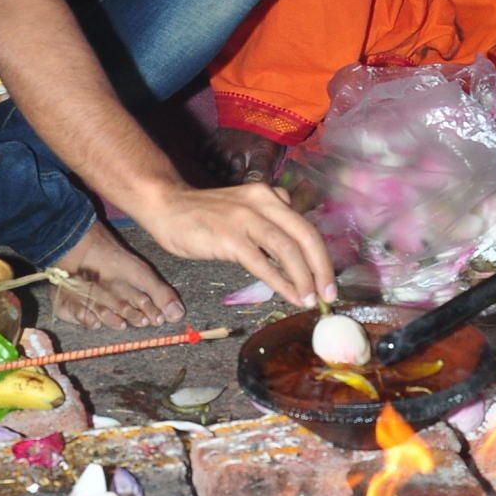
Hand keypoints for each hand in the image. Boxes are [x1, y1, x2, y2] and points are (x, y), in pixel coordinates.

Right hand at [140, 179, 336, 308]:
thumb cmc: (205, 214)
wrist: (166, 206)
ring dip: (304, 278)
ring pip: (288, 249)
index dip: (321, 256)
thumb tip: (295, 253)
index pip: (305, 227)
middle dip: (321, 268)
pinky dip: (281, 283)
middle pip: (305, 236)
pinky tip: (290, 296)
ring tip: (310, 299)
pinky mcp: (229, 238)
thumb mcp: (245, 208)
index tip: (327, 280)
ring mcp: (246, 220)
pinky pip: (263, 264)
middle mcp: (263, 202)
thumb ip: (270, 222)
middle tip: (328, 293)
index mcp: (269, 196)